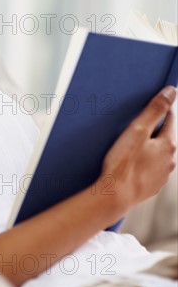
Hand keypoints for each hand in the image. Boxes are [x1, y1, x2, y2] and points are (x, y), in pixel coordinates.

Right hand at [100, 86, 176, 210]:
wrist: (114, 195)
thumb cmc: (123, 163)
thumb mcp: (137, 130)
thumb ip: (155, 110)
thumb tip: (172, 91)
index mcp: (168, 145)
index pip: (168, 119)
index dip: (158, 111)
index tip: (147, 107)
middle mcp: (170, 161)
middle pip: (163, 137)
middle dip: (151, 130)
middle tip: (133, 126)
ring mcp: (162, 176)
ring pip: (157, 154)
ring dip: (147, 148)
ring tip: (129, 146)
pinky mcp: (152, 186)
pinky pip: (150, 169)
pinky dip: (142, 164)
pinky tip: (129, 164)